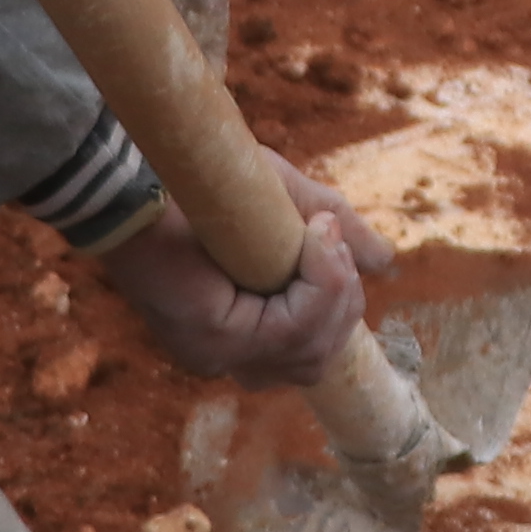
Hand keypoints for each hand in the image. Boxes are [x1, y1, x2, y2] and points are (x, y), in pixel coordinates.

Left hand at [97, 151, 387, 387]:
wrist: (144, 170)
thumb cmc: (204, 183)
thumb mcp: (287, 207)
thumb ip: (335, 235)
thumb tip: (386, 263)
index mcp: (238, 336)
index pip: (311, 353)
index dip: (337, 308)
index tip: (332, 243)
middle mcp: (225, 357)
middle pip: (316, 361)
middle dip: (341, 303)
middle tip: (329, 238)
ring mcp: (217, 354)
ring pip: (310, 351)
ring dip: (332, 290)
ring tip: (320, 235)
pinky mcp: (213, 338)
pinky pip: (292, 329)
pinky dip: (318, 285)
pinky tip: (313, 240)